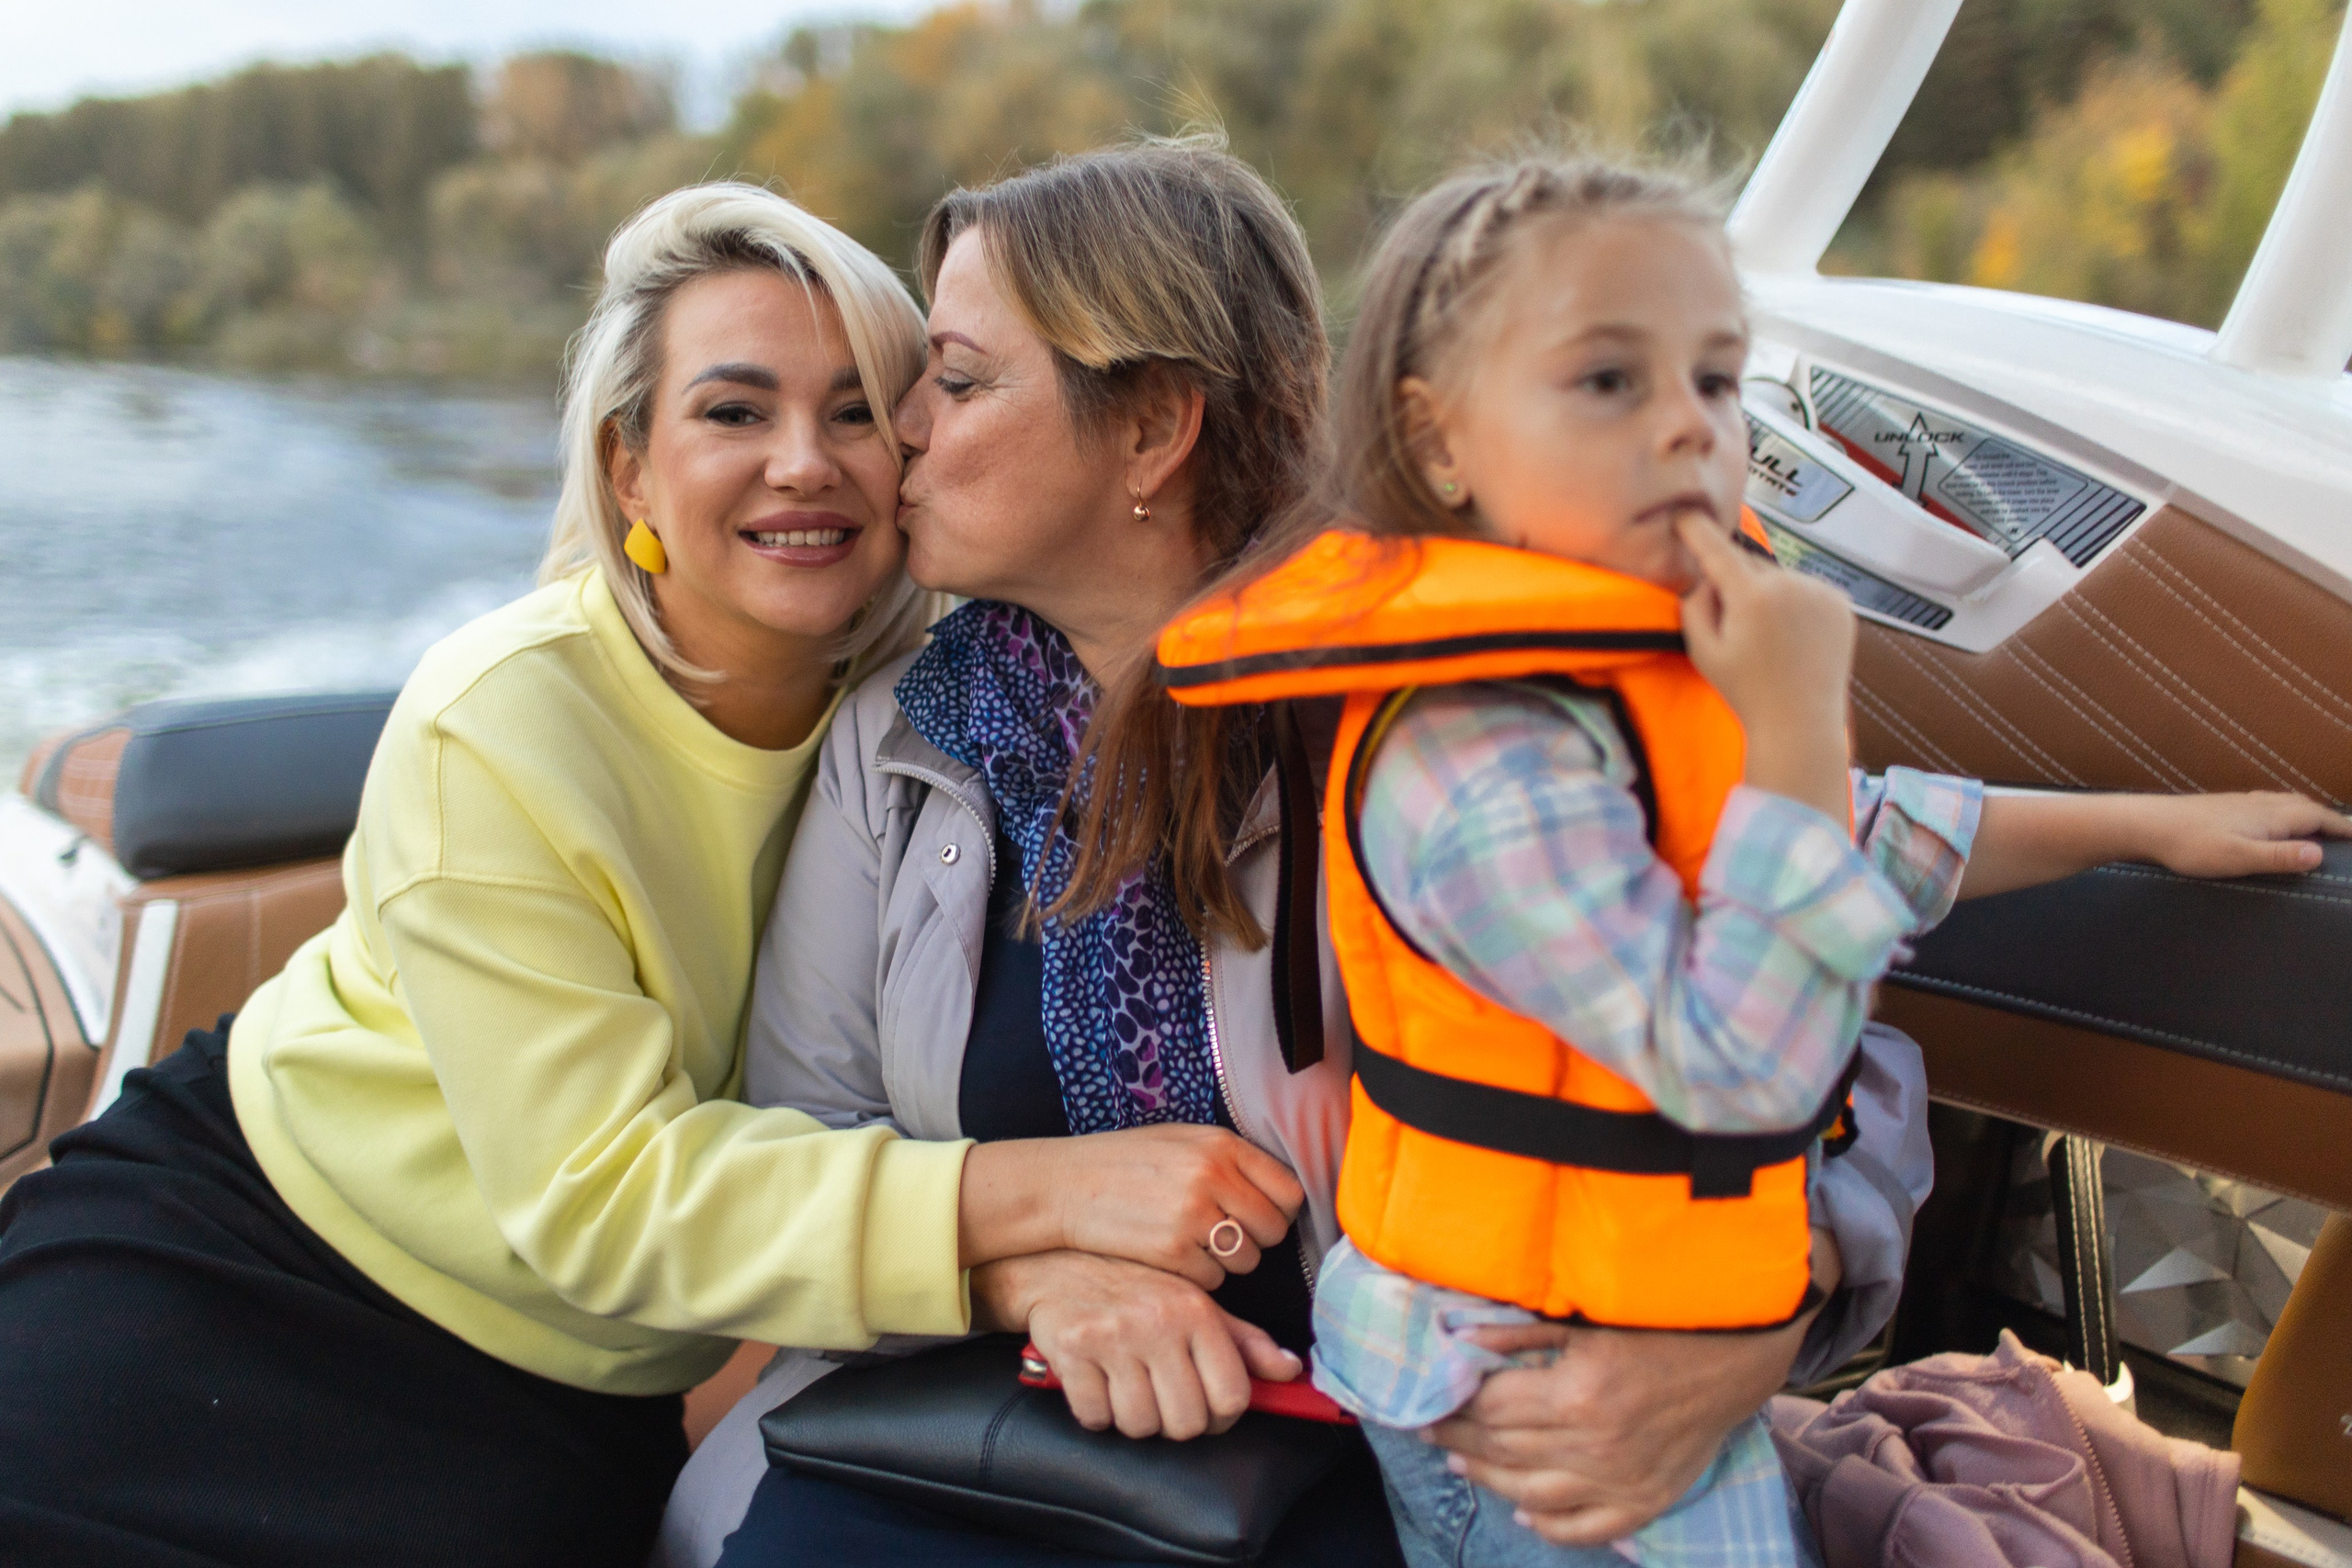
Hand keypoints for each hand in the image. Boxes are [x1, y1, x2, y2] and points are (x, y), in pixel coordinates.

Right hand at [959, 1125, 1303, 1288]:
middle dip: (1254, 1239)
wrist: (1066, 1186)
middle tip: (1223, 1235)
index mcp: (1221, 1145)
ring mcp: (1193, 1215)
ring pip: (1247, 1259)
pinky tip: (1174, 1257)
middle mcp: (1213, 1176)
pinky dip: (1198, 1276)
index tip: (1260, 1216)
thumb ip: (1230, 1160)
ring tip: (1195, 1245)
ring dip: (1227, 1261)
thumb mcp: (1181, 1141)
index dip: (1278, 1210)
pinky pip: (1214, 1279)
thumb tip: (1277, 1192)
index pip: (1288, 1190)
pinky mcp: (1173, 1252)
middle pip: (1273, 1229)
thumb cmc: (1125, 1163)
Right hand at [970, 1250, 1302, 1439]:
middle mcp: (1158, 1322)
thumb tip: (1290, 1369)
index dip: (1222, 1418)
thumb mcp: (1194, 1302)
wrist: (1056, 1264)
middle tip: (1162, 1401)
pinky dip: (1095, 1412)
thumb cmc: (1132, 1286)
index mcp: (1196, 1311)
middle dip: (1175, 1423)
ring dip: (1134, 1419)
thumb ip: (1244, 1341)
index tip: (1207, 1410)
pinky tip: (1097, 1385)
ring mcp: (1114, 1337)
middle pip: (1187, 1422)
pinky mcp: (1073, 1349)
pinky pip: (1094, 1416)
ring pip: (1140, 1425)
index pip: (1232, 1396)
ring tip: (1128, 1388)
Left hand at [1430, 1227, 1837, 1545]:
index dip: (1455, 1406)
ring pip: (1534, 1494)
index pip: (1494, 1410)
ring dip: (1490, 1481)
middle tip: (1431, 1431)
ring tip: (1461, 1464)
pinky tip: (1523, 1514)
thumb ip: (1520, 1334)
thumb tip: (1462, 1342)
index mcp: (1577, 1395)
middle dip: (1461, 1439)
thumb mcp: (1584, 1322)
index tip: (1429, 1402)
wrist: (1732, 1361)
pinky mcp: (1645, 1502)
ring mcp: (1620, 1482)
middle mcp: (1595, 1446)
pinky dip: (1551, 1527)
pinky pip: (1587, 1529)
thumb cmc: (1655, 1329)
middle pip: (1506, 1450)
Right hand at [1676, 512, 1854, 825]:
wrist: (1800, 722)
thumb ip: (1694, 604)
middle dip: (1737, 586)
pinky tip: (1793, 637)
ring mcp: (1820, 591)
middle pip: (1749, 568)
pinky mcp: (1840, 602)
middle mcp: (1790, 584)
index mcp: (1753, 596)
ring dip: (1768, 596)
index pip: (1717, 549)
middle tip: (1737, 630)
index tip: (1684, 512)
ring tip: (1770, 641)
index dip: (1697, 529)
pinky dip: (1795, 604)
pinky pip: (1806, 589)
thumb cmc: (1745, 691)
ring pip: (1779, 578)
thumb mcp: (1702, 651)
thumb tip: (1705, 576)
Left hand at [2125, 792, 2350, 877]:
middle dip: (2327, 817)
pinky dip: (2282, 809)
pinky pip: (2265, 803)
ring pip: (2284, 801)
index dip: (2340, 826)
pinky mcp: (2223, 806)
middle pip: (2304, 805)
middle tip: (2344, 832)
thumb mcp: (2238, 857)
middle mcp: (2259, 803)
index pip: (2317, 817)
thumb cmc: (2190, 844)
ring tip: (2317, 824)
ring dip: (2306, 811)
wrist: (2147, 824)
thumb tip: (2320, 854)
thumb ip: (2278, 857)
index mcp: (2270, 816)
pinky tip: (2270, 818)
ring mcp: (2240, 802)